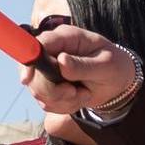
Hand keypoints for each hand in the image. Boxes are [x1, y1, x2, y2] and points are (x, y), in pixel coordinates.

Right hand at [18, 17, 143, 118]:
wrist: (117, 82)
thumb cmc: (114, 66)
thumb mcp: (105, 65)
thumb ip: (83, 65)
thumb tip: (61, 61)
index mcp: (66, 37)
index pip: (38, 44)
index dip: (30, 60)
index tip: (27, 79)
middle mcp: (52, 51)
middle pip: (33, 73)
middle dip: (52, 90)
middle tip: (74, 92)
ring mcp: (47, 69)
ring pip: (38, 91)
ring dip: (62, 100)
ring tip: (83, 93)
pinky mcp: (48, 86)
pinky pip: (46, 103)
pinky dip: (63, 106)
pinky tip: (78, 98)